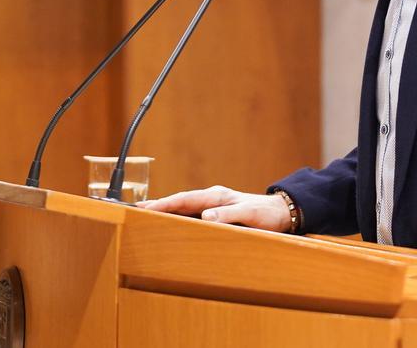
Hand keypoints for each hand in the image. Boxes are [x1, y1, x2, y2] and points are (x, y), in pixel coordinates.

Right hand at [136, 185, 290, 231]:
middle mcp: (212, 197)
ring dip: (166, 209)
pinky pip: (192, 212)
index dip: (165, 204)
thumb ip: (228, 215)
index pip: (185, 199)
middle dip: (158, 204)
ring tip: (145, 214)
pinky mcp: (216, 211)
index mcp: (217, 196)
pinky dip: (178, 214)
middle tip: (135, 209)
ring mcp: (213, 204)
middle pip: (180, 201)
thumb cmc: (266, 214)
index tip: (147, 208)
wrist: (281, 212)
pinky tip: (169, 220)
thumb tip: (205, 217)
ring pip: (184, 206)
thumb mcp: (249, 215)